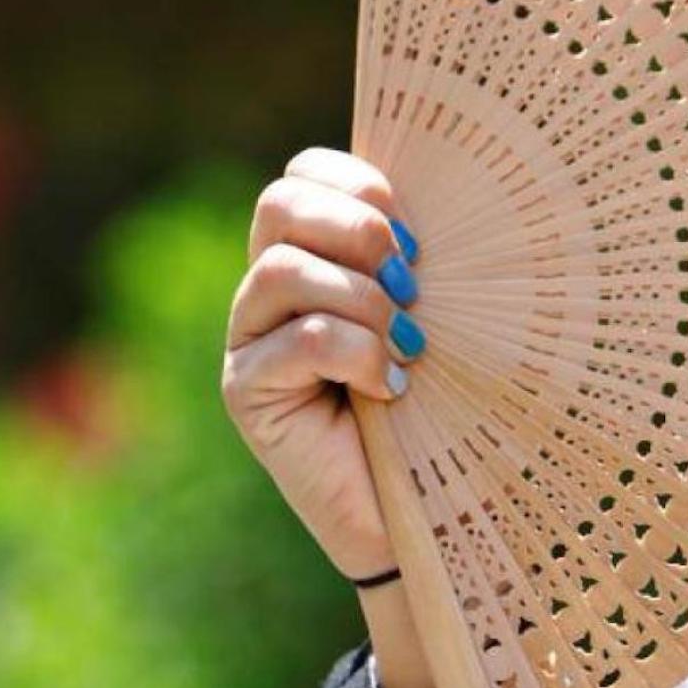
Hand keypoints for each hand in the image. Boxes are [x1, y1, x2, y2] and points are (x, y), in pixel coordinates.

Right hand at [221, 147, 425, 579]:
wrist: (423, 513)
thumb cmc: (441, 407)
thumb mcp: (436, 317)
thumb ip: (417, 262)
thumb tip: (430, 216)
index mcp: (312, 254)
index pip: (303, 174)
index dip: (355, 183)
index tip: (413, 230)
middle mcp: (268, 289)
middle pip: (279, 204)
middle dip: (356, 230)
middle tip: (412, 279)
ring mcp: (248, 338)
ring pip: (285, 269)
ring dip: (363, 301)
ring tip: (408, 346)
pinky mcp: (246, 391)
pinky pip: (299, 339)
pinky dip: (357, 356)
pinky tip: (390, 389)